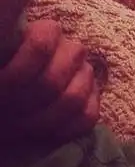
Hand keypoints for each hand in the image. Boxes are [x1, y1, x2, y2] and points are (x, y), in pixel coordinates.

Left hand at [0, 20, 100, 143]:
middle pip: (53, 80)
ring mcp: (85, 74)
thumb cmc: (4, 84)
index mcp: (43, 33)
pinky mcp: (93, 100)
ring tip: (21, 127)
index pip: (40, 45)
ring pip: (75, 97)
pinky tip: (44, 134)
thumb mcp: (2, 61)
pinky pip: (89, 115)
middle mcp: (69, 50)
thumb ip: (5, 47)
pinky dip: (65, 129)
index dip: (15, 74)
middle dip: (24, 104)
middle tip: (6, 116)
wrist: (10, 100)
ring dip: (41, 121)